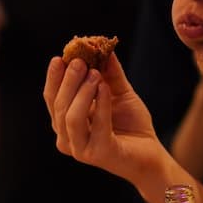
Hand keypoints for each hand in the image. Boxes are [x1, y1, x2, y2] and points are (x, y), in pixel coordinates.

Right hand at [42, 51, 163, 185]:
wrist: (151, 154)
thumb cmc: (132, 126)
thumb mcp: (118, 93)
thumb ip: (109, 74)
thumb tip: (102, 47)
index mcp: (66, 124)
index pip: (52, 99)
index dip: (54, 78)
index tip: (60, 57)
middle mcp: (67, 138)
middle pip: (58, 106)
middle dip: (67, 81)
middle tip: (79, 61)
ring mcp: (81, 149)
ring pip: (71, 117)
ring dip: (81, 92)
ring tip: (94, 73)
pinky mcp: (99, 155)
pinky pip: (97, 126)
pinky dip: (100, 104)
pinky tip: (104, 87)